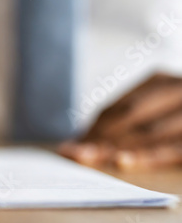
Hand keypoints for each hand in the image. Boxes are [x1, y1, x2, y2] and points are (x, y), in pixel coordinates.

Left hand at [59, 73, 181, 170]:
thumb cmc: (174, 109)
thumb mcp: (155, 104)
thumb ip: (126, 116)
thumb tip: (82, 139)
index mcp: (160, 80)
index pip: (119, 107)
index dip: (94, 127)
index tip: (71, 145)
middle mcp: (176, 89)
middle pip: (129, 116)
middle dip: (98, 137)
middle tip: (75, 155)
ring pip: (148, 131)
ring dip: (116, 147)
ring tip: (91, 159)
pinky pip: (174, 148)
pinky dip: (147, 155)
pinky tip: (124, 161)